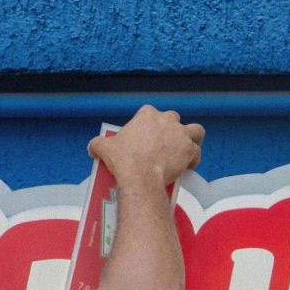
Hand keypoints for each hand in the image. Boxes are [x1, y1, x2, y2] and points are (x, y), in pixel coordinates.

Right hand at [89, 105, 203, 186]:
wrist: (139, 176)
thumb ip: (98, 144)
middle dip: (171, 130)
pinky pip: (197, 151)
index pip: (150, 114)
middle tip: (164, 146)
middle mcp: (167, 119)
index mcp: (147, 114)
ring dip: (192, 138)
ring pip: (195, 130)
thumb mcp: (105, 148)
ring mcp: (180, 134)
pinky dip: (194, 158)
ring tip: (186, 149)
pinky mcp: (189, 149)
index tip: (145, 139)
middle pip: (173, 120)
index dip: (149, 126)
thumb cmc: (123, 159)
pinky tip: (189, 166)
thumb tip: (92, 147)